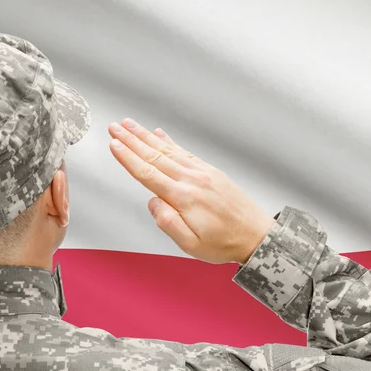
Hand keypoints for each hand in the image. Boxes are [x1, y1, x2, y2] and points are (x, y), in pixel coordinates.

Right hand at [108, 118, 275, 264]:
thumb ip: (168, 223)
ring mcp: (202, 173)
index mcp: (184, 198)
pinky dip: (170, 142)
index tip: (114, 145)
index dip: (128, 158)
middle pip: (154, 156)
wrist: (256, 235)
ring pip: (168, 150)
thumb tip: (152, 202)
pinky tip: (160, 134)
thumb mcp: (191, 245)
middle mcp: (192, 180)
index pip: (148, 174)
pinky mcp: (210, 172)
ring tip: (130, 125)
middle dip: (132, 140)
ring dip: (146, 136)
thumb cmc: (224, 243)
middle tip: (115, 127)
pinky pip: (185, 152)